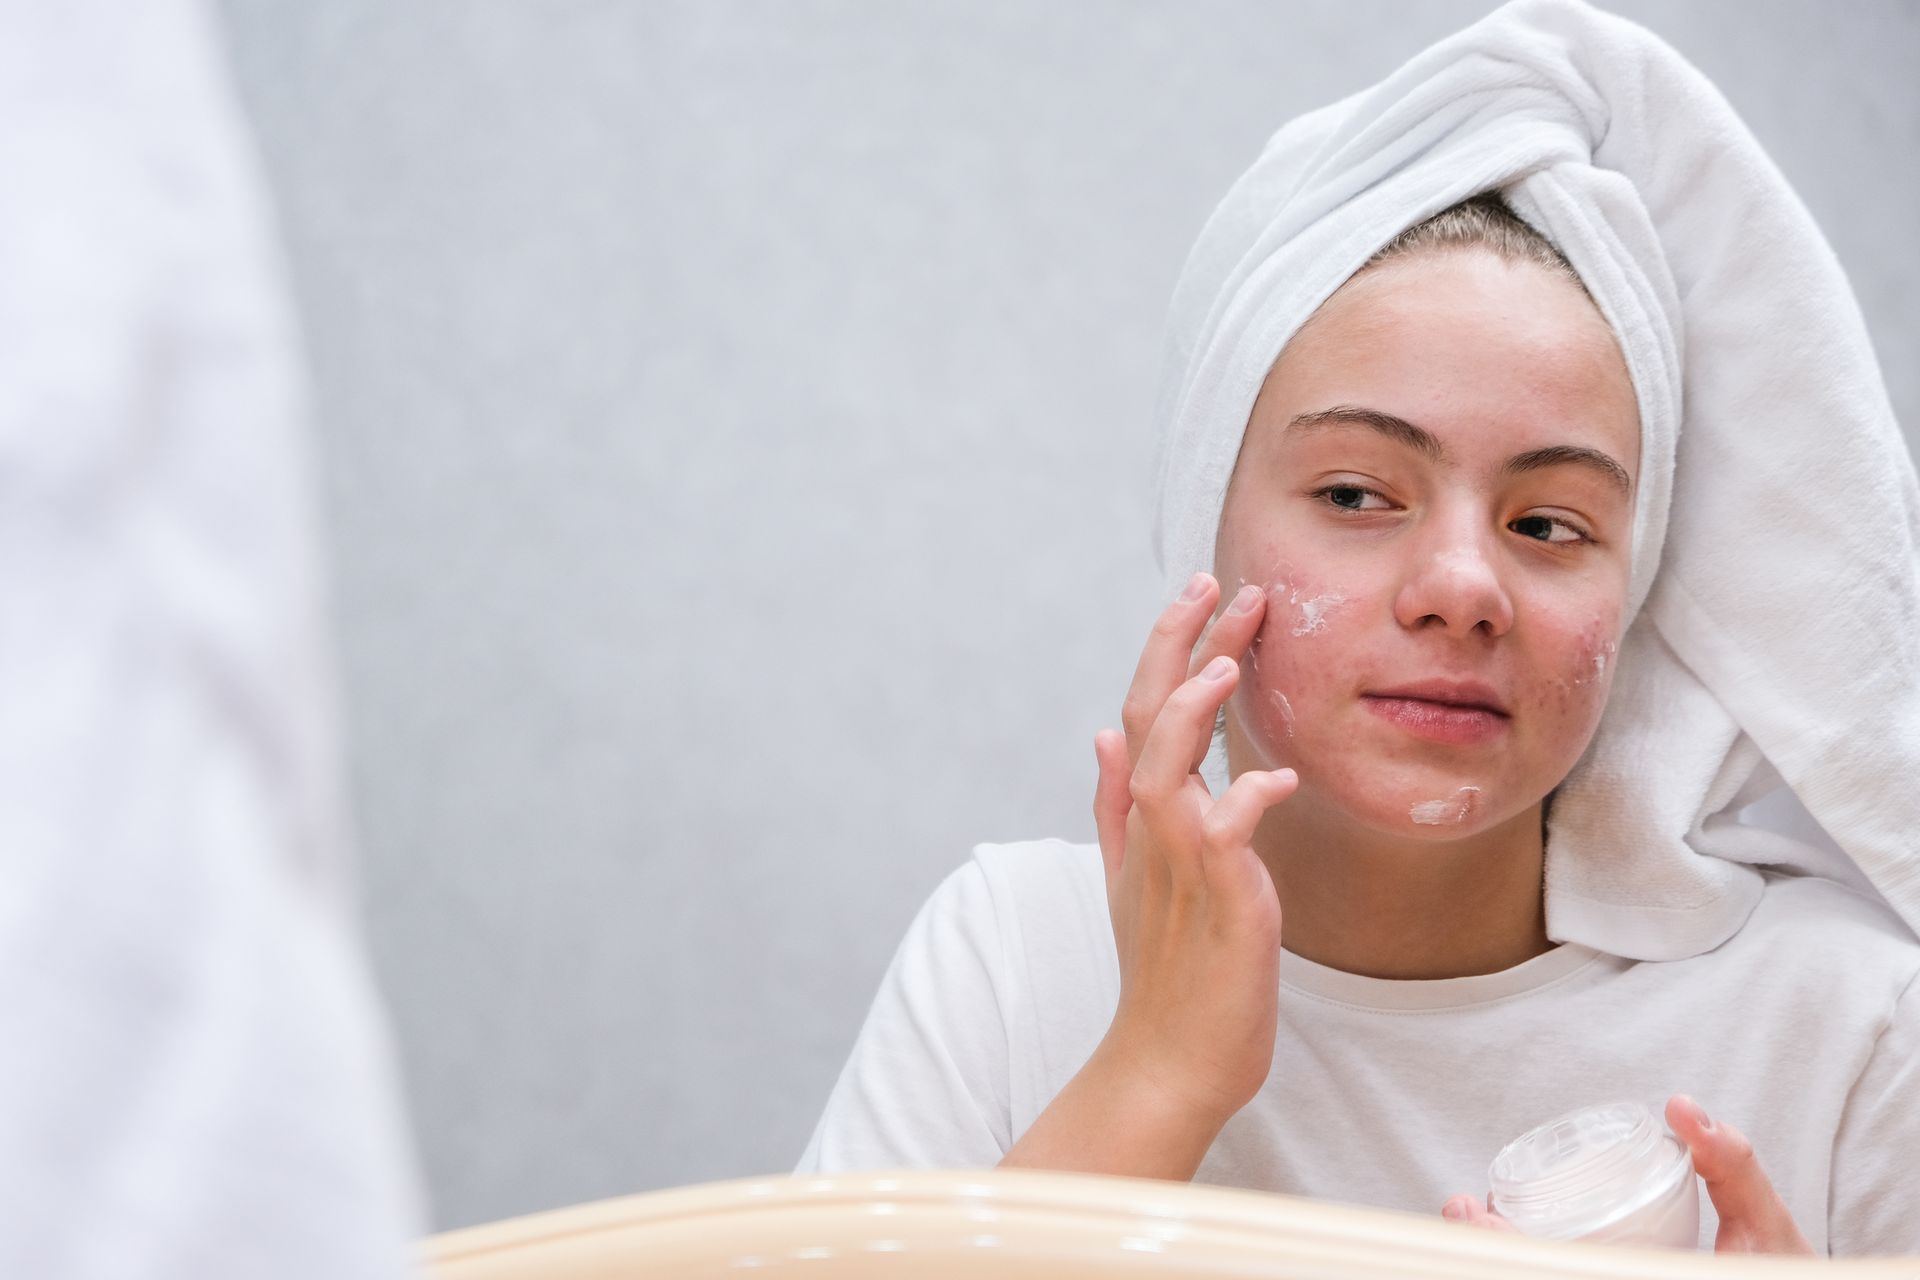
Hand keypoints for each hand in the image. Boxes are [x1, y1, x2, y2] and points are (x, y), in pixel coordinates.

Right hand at [1090, 571, 1296, 1132]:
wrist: (1168, 1061)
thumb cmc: (1166, 974)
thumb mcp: (1130, 880)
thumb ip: (1114, 805)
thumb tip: (1100, 734)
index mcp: (1138, 820)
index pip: (1139, 712)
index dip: (1166, 647)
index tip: (1200, 592)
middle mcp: (1150, 833)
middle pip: (1147, 720)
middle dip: (1180, 646)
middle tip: (1220, 585)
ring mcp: (1178, 867)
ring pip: (1165, 769)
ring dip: (1190, 712)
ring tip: (1227, 660)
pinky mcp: (1219, 903)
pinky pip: (1224, 838)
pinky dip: (1246, 803)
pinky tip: (1279, 778)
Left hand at [1440, 1095, 1813, 1254]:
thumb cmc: (1783, 1275)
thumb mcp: (1770, 1228)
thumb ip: (1732, 1166)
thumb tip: (1682, 1109)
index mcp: (1653, 1279)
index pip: (1564, 1271)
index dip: (1506, 1248)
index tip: (1472, 1212)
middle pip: (1541, 1278)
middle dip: (1490, 1253)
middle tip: (1461, 1211)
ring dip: (1501, 1261)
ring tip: (1469, 1222)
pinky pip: (1561, 1275)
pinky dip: (1527, 1265)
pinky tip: (1507, 1243)